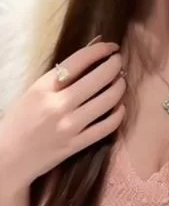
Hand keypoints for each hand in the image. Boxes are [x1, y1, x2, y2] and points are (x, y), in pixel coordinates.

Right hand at [0, 39, 126, 192]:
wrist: (7, 158)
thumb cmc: (20, 120)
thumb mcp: (35, 91)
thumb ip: (63, 73)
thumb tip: (94, 47)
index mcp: (44, 88)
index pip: (79, 60)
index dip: (100, 50)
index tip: (111, 47)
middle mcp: (58, 105)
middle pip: (99, 78)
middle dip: (115, 65)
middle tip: (118, 61)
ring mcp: (69, 126)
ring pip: (108, 100)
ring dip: (120, 87)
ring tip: (120, 81)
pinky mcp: (77, 145)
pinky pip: (107, 126)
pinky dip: (119, 113)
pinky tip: (119, 106)